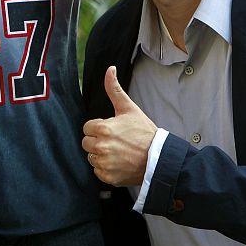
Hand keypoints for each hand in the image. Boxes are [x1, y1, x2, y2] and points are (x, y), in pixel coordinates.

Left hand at [82, 66, 156, 185]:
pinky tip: (119, 163)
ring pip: (92, 157)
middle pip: (87, 143)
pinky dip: (106, 168)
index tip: (112, 130)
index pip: (87, 128)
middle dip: (98, 141)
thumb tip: (110, 69)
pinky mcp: (107, 177)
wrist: (159, 157)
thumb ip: (114, 89)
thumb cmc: (144, 132)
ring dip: (101, 155)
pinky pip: (98, 171)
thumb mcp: (128, 108)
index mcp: (103, 128)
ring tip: (118, 152)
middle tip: (115, 141)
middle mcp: (101, 147)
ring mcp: (104, 163)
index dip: (99, 128)